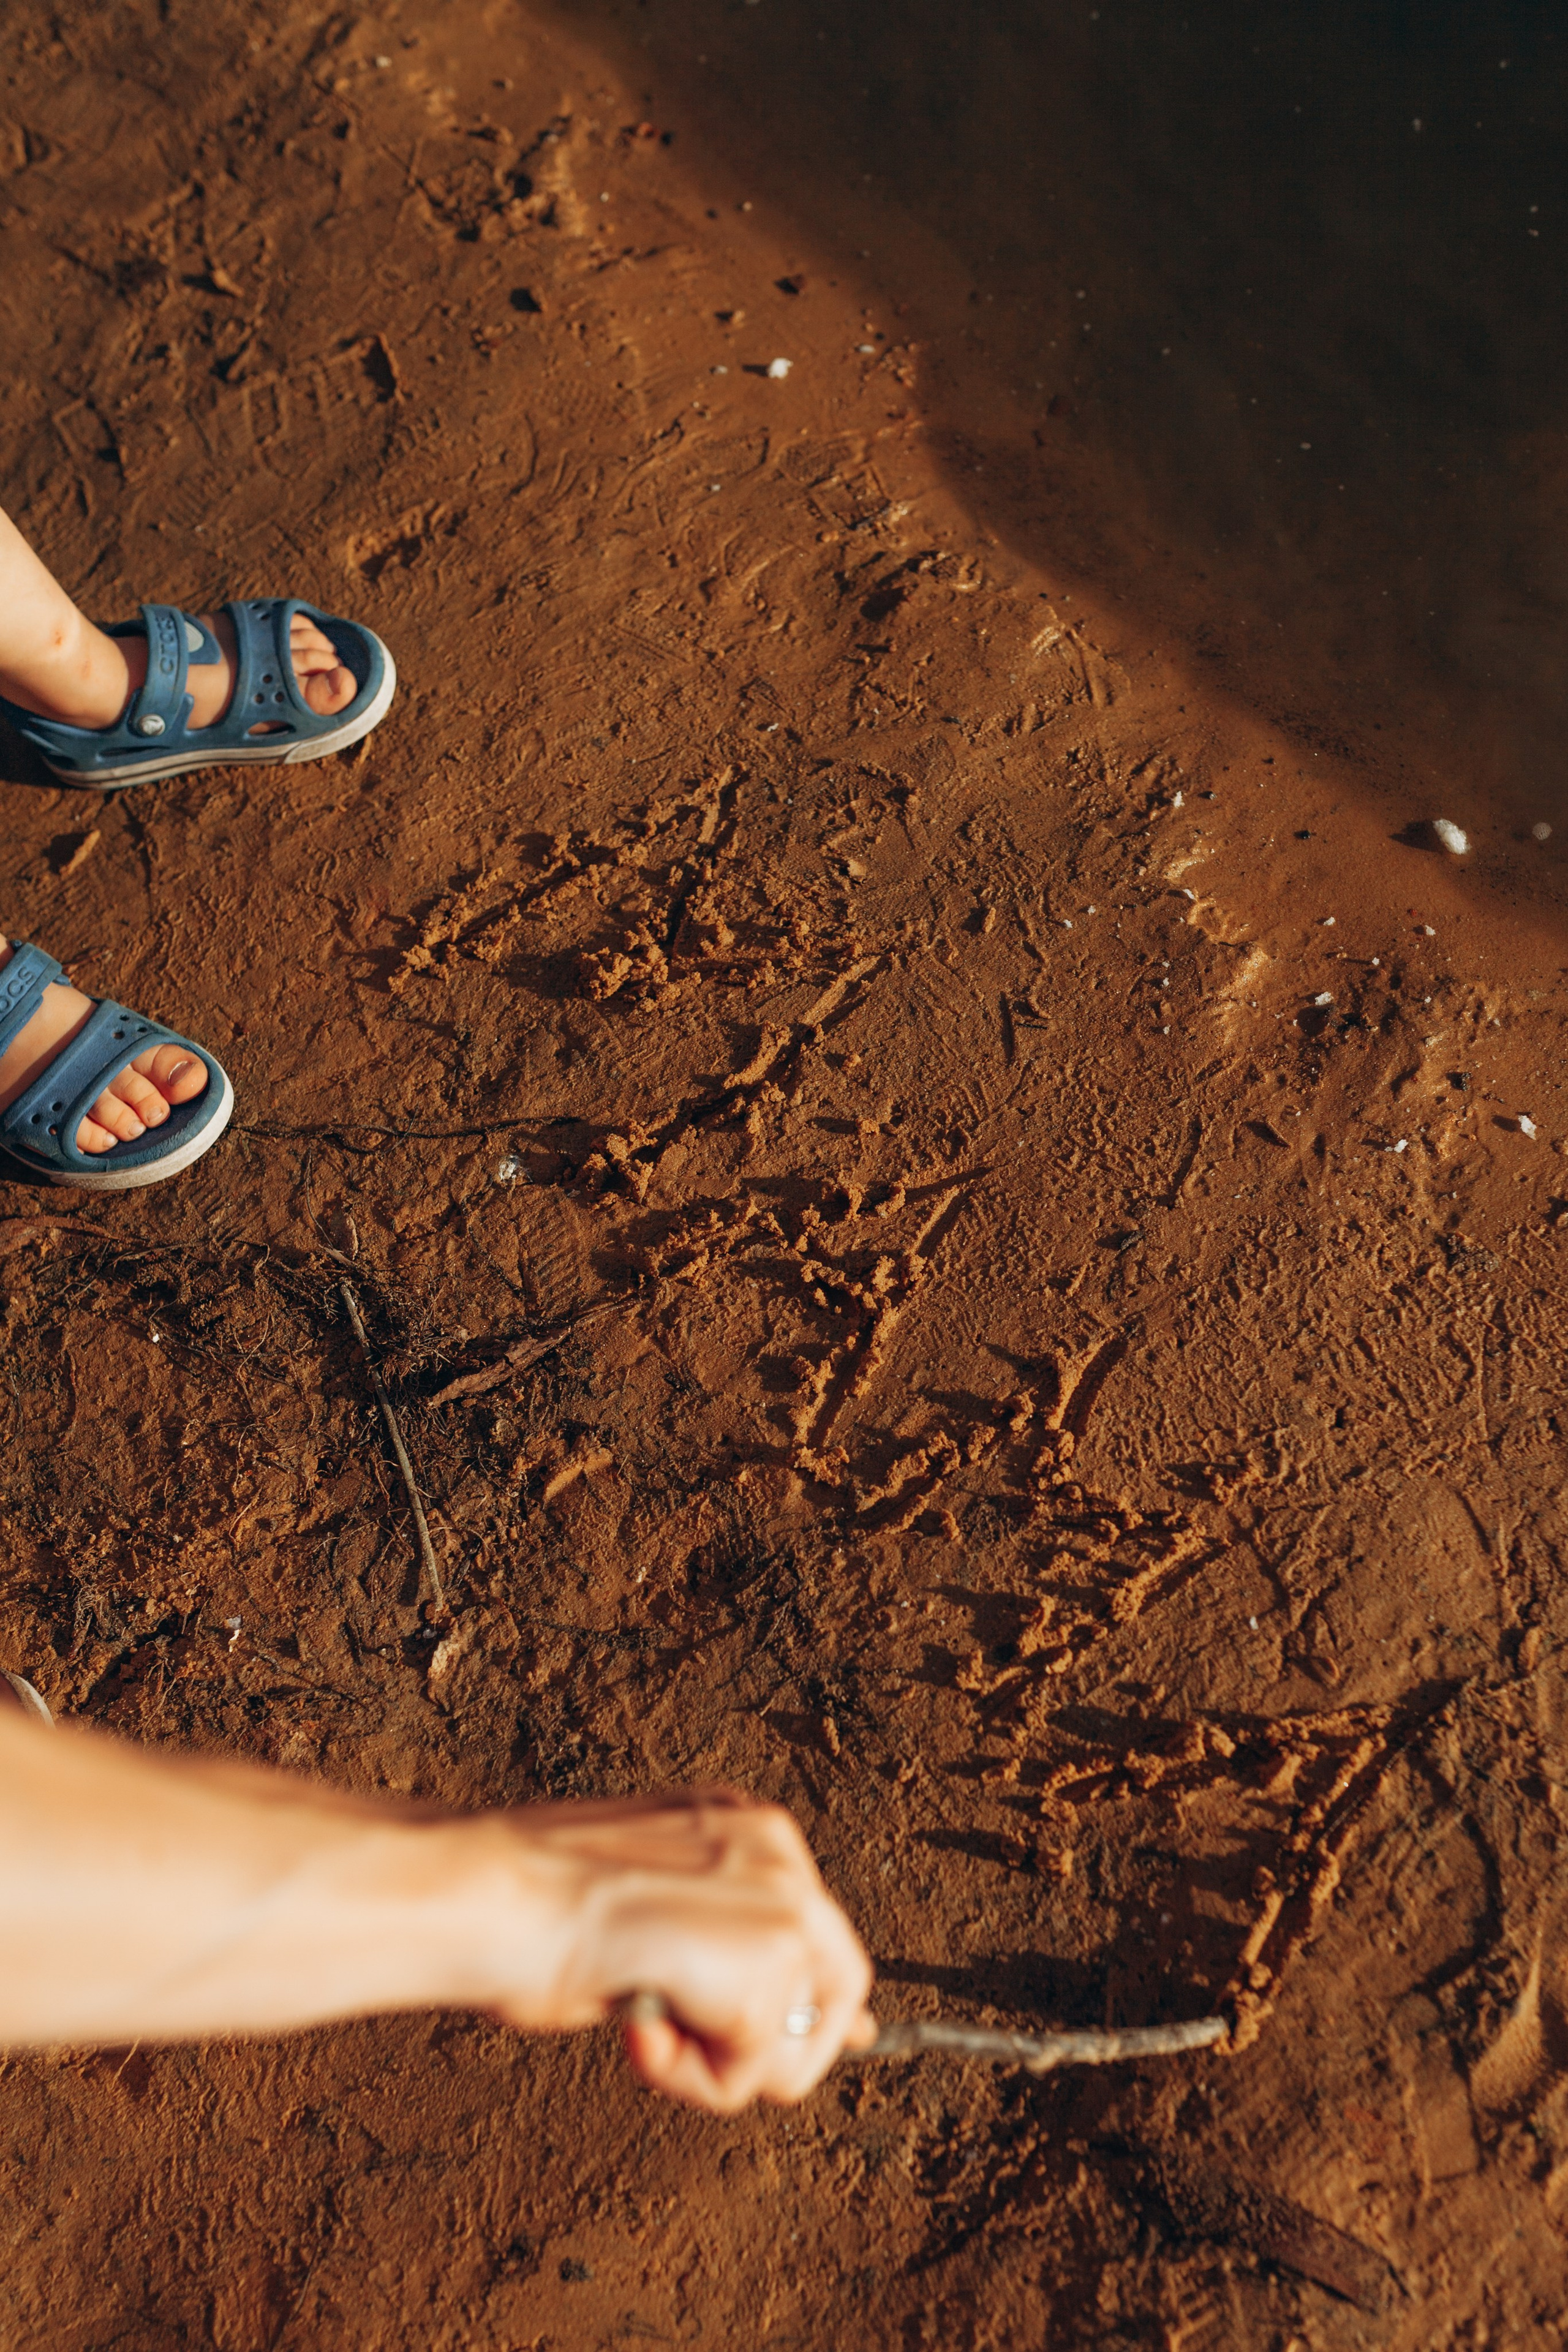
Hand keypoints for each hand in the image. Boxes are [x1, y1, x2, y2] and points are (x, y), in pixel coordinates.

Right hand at [491, 1790, 875, 2111]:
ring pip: (793, 2045)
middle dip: (760, 2045)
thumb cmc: (536, 1908)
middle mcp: (779, 1850)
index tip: (751, 2042)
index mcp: (745, 1828)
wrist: (494, 1896)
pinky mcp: (771, 1957)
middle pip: (835, 1992)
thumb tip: (818, 2021)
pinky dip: (690, 2077)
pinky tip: (638, 2026)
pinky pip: (752, 2071)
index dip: (792, 2007)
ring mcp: (784, 1898)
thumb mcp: (647, 1914)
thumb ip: (718, 1948)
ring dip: (713, 2065)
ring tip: (643, 2020)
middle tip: (675, 2037)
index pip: (814, 1933)